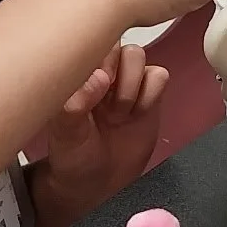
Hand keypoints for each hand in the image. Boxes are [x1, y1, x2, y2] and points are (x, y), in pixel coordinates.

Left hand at [36, 43, 167, 226]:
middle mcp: (101, 71)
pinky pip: (160, 76)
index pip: (90, 42)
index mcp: (75, 73)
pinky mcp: (150, 94)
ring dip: (133, 87)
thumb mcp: (65, 134)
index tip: (97, 88)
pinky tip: (137, 115)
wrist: (99, 184)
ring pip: (140, 57)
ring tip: (120, 114)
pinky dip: (151, 96)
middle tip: (108, 106)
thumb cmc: (73, 156)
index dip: (98, 62)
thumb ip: (76, 103)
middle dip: (118, 77)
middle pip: (118, 45)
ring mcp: (126, 81)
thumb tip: (98, 77)